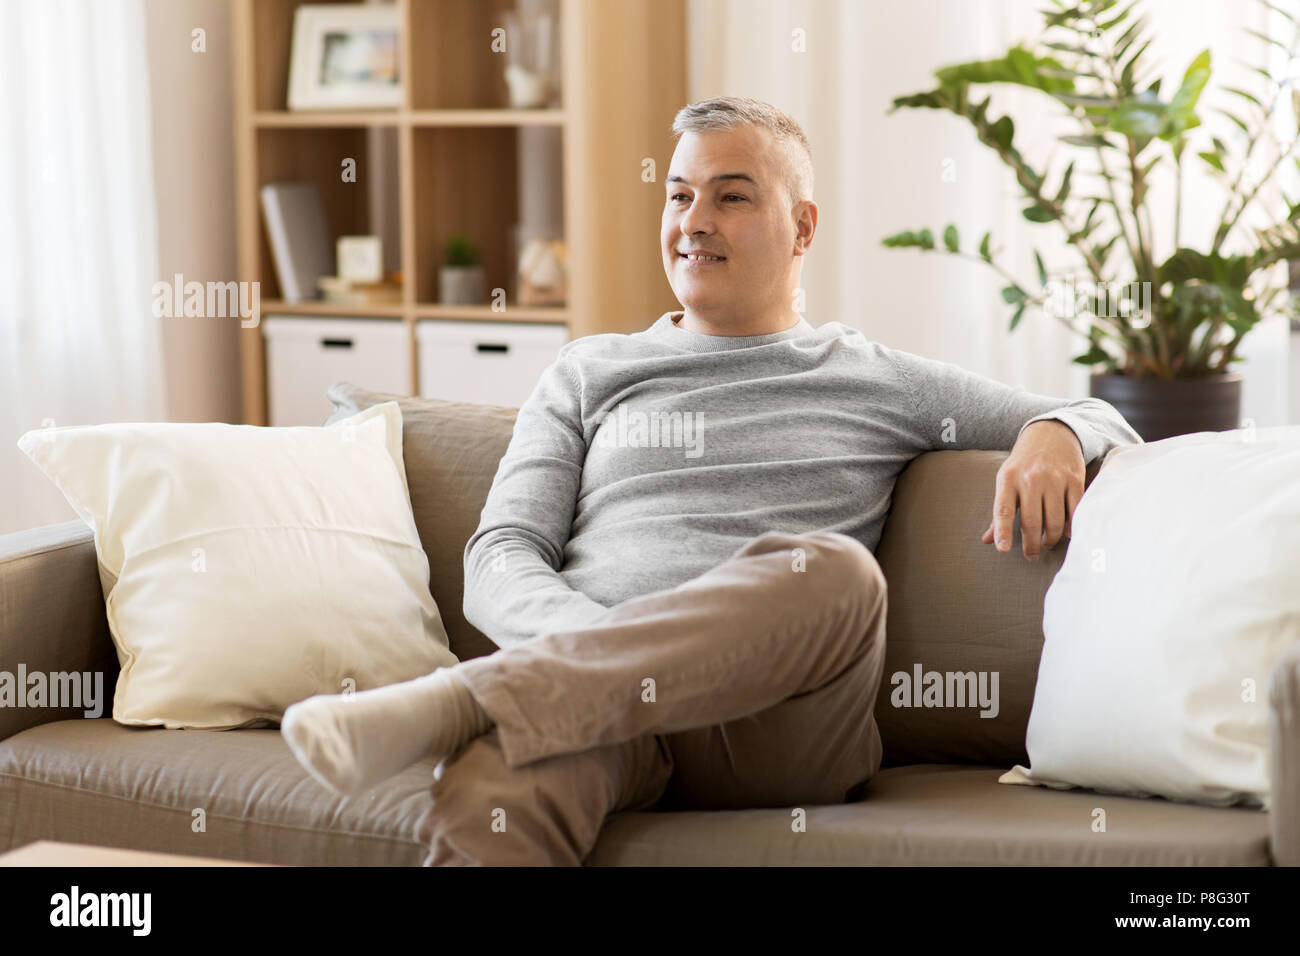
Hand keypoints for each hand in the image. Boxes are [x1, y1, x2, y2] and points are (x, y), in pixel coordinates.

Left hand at [980, 420, 1085, 561]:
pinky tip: (1067, 533)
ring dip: (1051, 538)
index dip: (1003, 532)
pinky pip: (1074, 511)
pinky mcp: (1074, 479)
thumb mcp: (1006, 480)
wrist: (1051, 433)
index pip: (1002, 510)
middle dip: (1032, 545)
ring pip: (1055, 521)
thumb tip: (988, 540)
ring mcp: (1054, 479)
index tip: (1003, 550)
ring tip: (1047, 543)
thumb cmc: (1023, 463)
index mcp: (1008, 479)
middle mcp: (1031, 479)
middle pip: (1031, 522)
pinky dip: (1071, 527)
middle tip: (1032, 555)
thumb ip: (999, 511)